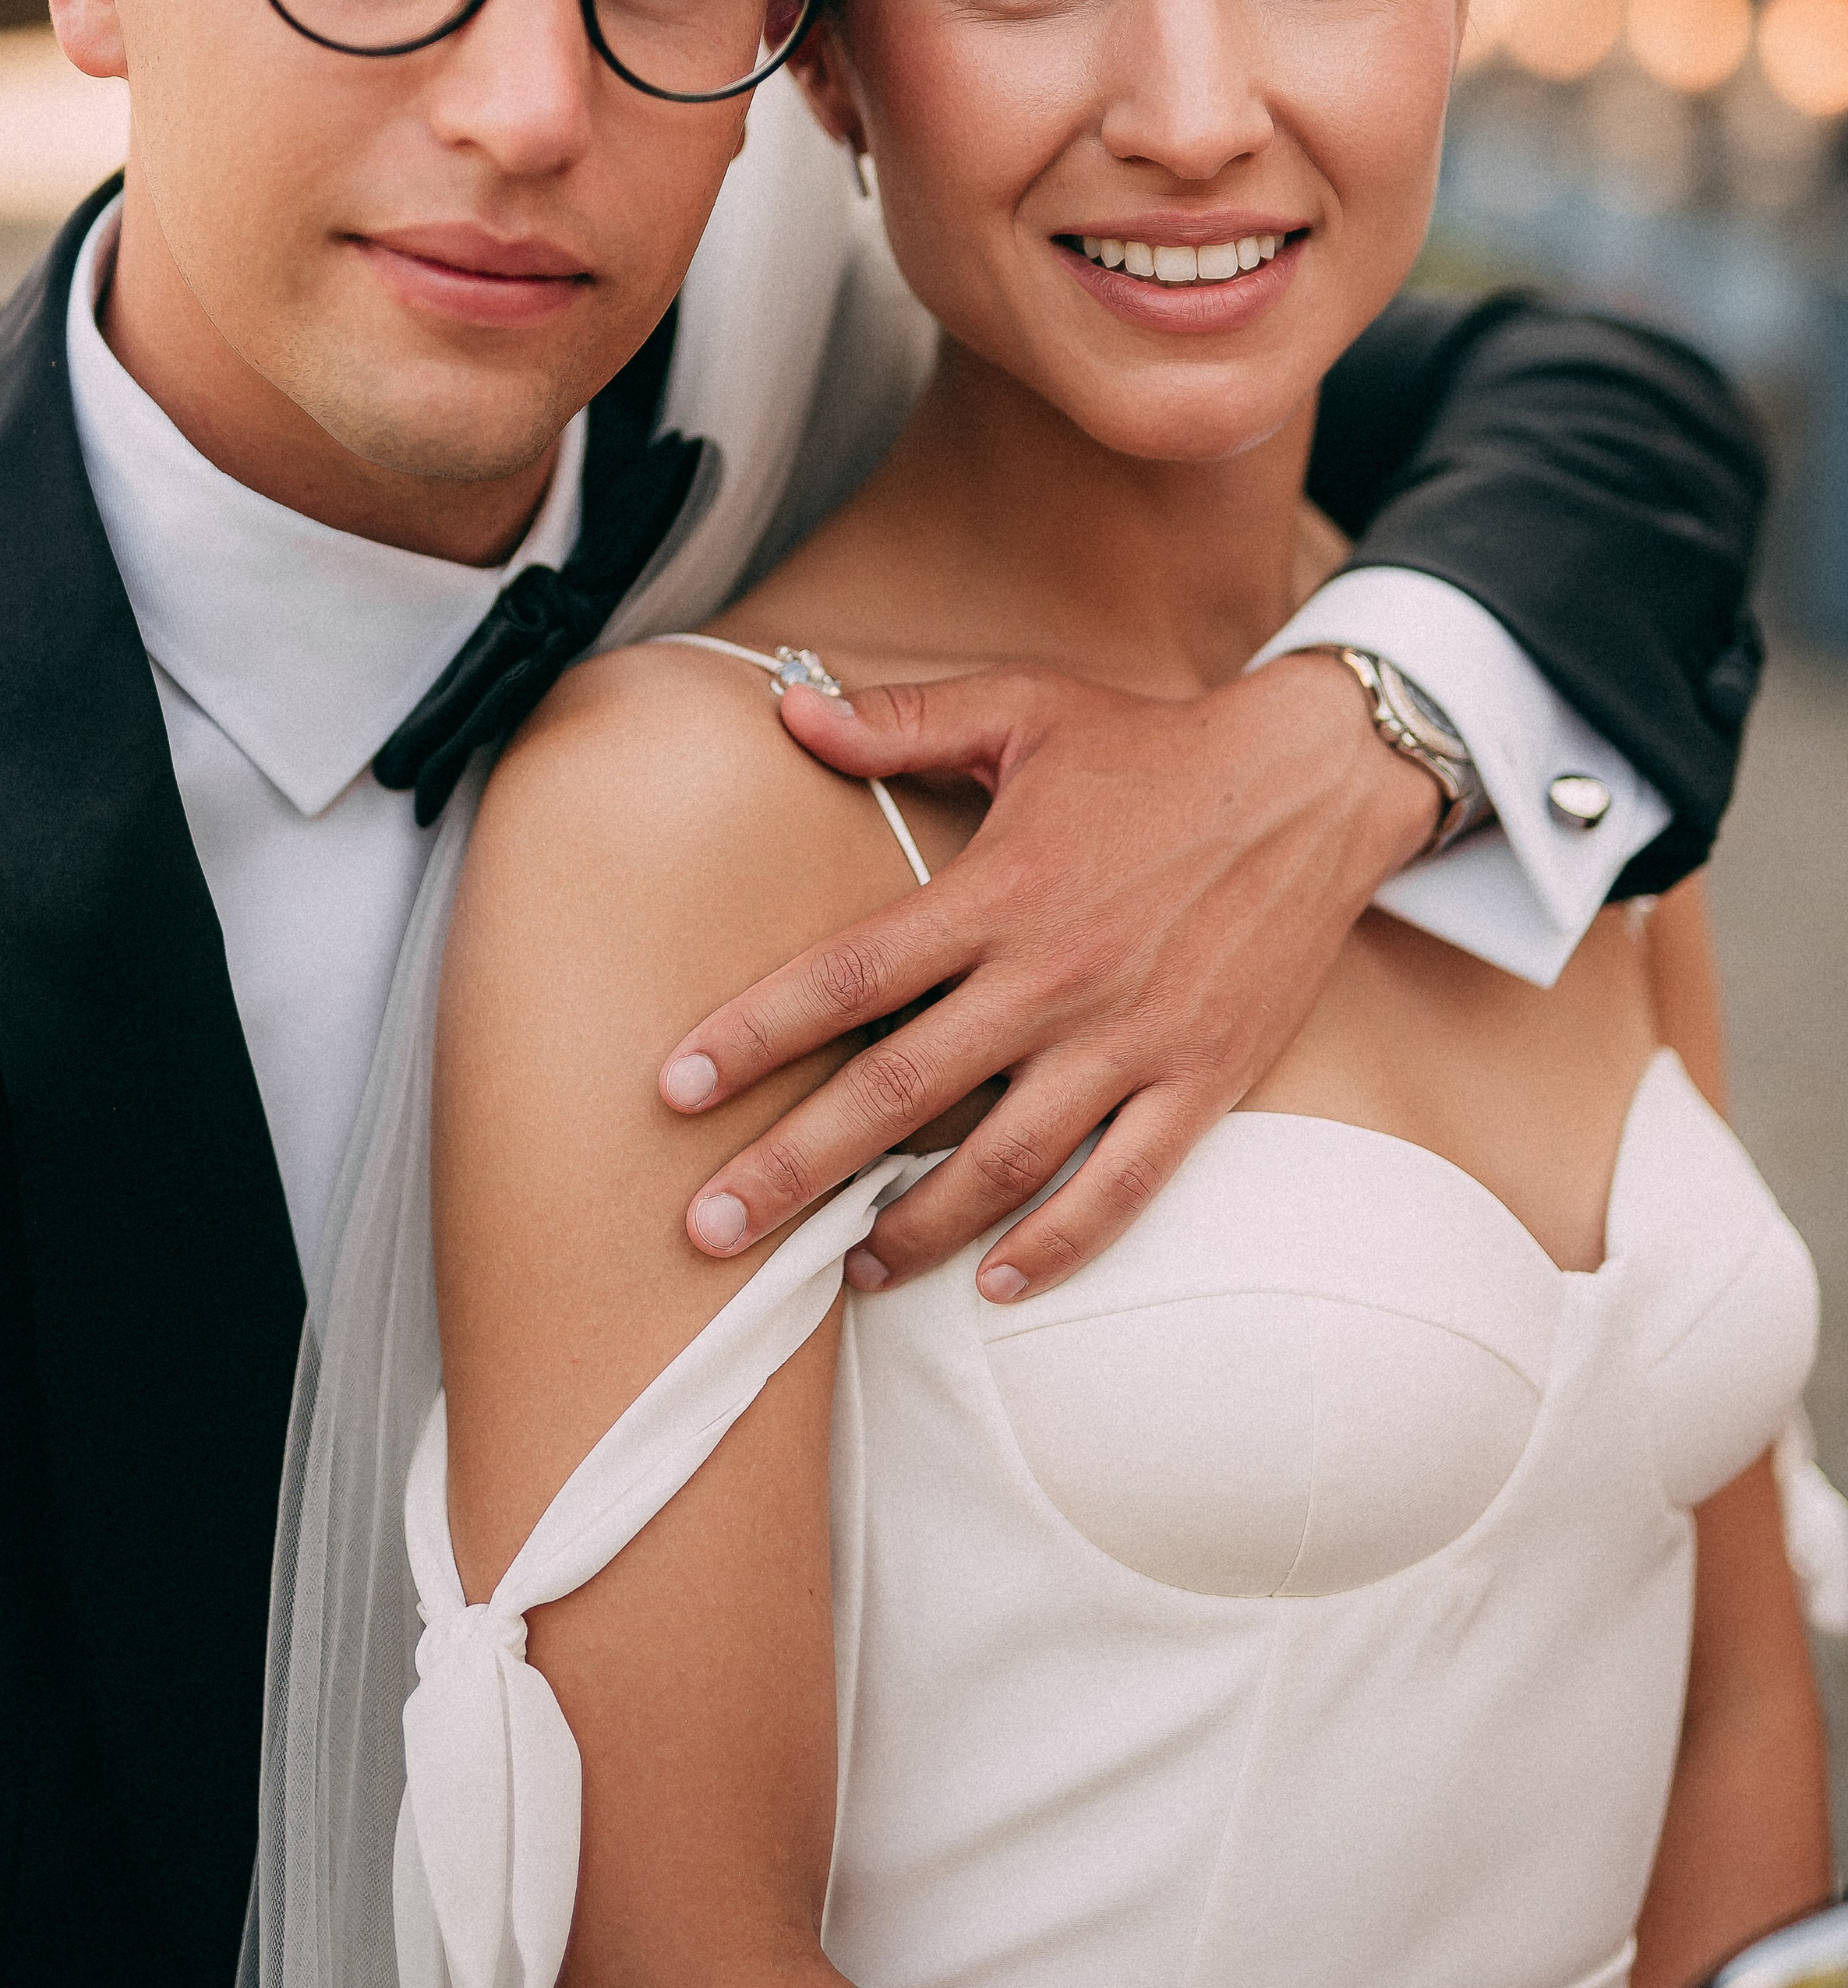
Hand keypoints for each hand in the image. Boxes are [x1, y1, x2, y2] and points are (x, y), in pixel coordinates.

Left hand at [659, 649, 1438, 1299]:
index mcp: (999, 889)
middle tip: (709, 1231)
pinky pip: (1123, 1185)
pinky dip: (1062, 1244)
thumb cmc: (1153, 745)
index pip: (850, 975)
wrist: (1314, 781)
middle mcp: (1055, 976)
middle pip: (901, 1091)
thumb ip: (902, 721)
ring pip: (1004, 1161)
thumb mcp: (1024, 708)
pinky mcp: (1200, 1080)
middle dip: (795, 1168)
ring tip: (845, 1268)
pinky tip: (999, 1280)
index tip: (673, 1089)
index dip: (755, 1033)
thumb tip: (788, 712)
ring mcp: (1131, 1039)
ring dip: (917, 1226)